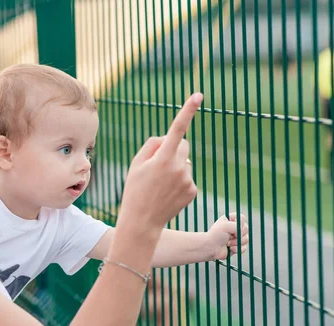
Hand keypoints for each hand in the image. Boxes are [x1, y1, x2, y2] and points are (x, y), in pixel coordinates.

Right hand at [118, 93, 201, 232]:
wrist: (142, 222)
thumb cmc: (135, 190)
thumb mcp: (135, 164)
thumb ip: (152, 145)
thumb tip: (169, 138)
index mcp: (163, 158)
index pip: (177, 129)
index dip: (188, 110)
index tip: (199, 95)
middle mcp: (179, 168)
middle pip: (183, 145)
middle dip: (173, 150)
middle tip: (157, 167)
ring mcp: (188, 180)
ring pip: (185, 162)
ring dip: (176, 167)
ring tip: (160, 185)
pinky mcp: (193, 191)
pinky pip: (188, 177)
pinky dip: (179, 181)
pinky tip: (168, 193)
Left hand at [207, 213, 248, 260]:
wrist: (210, 248)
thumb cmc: (216, 235)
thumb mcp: (226, 226)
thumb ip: (238, 226)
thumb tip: (242, 233)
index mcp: (230, 220)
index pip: (242, 218)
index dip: (239, 223)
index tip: (231, 226)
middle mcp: (234, 228)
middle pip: (246, 229)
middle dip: (238, 235)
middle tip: (228, 236)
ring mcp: (236, 237)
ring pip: (246, 239)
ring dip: (236, 242)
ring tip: (227, 243)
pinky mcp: (237, 246)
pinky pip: (244, 248)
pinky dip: (237, 249)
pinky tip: (230, 248)